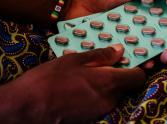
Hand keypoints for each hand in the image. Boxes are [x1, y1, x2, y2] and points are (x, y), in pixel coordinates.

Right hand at [0, 44, 144, 123]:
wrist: (27, 108)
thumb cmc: (50, 79)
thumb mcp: (75, 60)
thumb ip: (101, 55)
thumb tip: (120, 50)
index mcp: (109, 82)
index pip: (139, 77)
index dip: (137, 67)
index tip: (130, 60)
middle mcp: (110, 100)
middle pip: (125, 86)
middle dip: (118, 74)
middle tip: (103, 64)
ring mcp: (101, 111)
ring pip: (113, 94)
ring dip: (106, 84)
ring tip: (87, 74)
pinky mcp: (91, 118)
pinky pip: (101, 103)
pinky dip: (97, 94)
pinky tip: (81, 87)